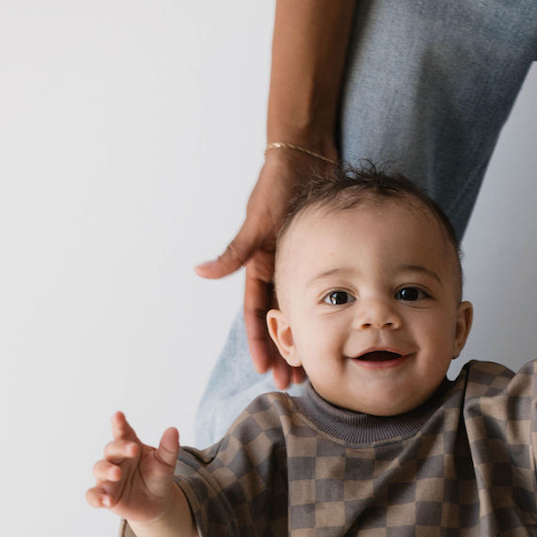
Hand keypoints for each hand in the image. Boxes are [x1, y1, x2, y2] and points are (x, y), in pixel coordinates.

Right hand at [86, 411, 179, 523]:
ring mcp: (108, 477)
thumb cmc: (157, 478)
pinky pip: (93, 496)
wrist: (158, 503)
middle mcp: (116, 460)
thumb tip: (173, 430)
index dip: (119, 424)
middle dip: (120, 448)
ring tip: (117, 474)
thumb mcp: (166, 463)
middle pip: (111, 449)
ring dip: (106, 470)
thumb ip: (168, 448)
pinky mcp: (105, 495)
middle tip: (133, 449)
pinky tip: (106, 501)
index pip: (123, 433)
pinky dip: (96, 497)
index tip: (119, 416)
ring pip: (99, 469)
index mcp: (129, 447)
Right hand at [194, 147, 334, 388]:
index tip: (266, 371)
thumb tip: (200, 273)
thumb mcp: (255, 223)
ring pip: (300, 313)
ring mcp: (298, 264)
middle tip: (294, 381)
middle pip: (279, 321)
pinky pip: (321, 293)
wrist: (306, 155)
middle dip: (283, 351)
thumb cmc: (277, 185)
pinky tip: (336, 333)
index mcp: (258, 265)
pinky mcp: (319, 257)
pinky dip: (325, 315)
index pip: (256, 315)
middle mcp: (277, 269)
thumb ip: (234, 252)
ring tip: (314, 367)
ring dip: (304, 338)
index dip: (260, 344)